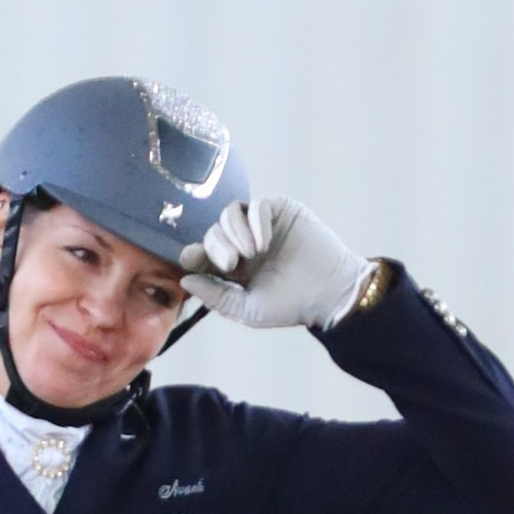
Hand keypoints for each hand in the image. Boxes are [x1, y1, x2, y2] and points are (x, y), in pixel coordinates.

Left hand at [178, 193, 373, 331]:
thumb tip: (184, 279)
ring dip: (234, 232)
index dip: (194, 254)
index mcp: (234, 268)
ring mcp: (261, 225)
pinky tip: (265, 242)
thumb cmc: (290, 305)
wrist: (329, 292)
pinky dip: (255, 222)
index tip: (191, 258)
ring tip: (252, 254)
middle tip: (231, 264)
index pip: (203, 254)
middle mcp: (244, 243)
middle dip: (215, 246)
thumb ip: (216, 296)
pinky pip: (256, 205)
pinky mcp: (280, 210)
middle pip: (213, 232)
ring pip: (229, 213)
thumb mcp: (247, 309)